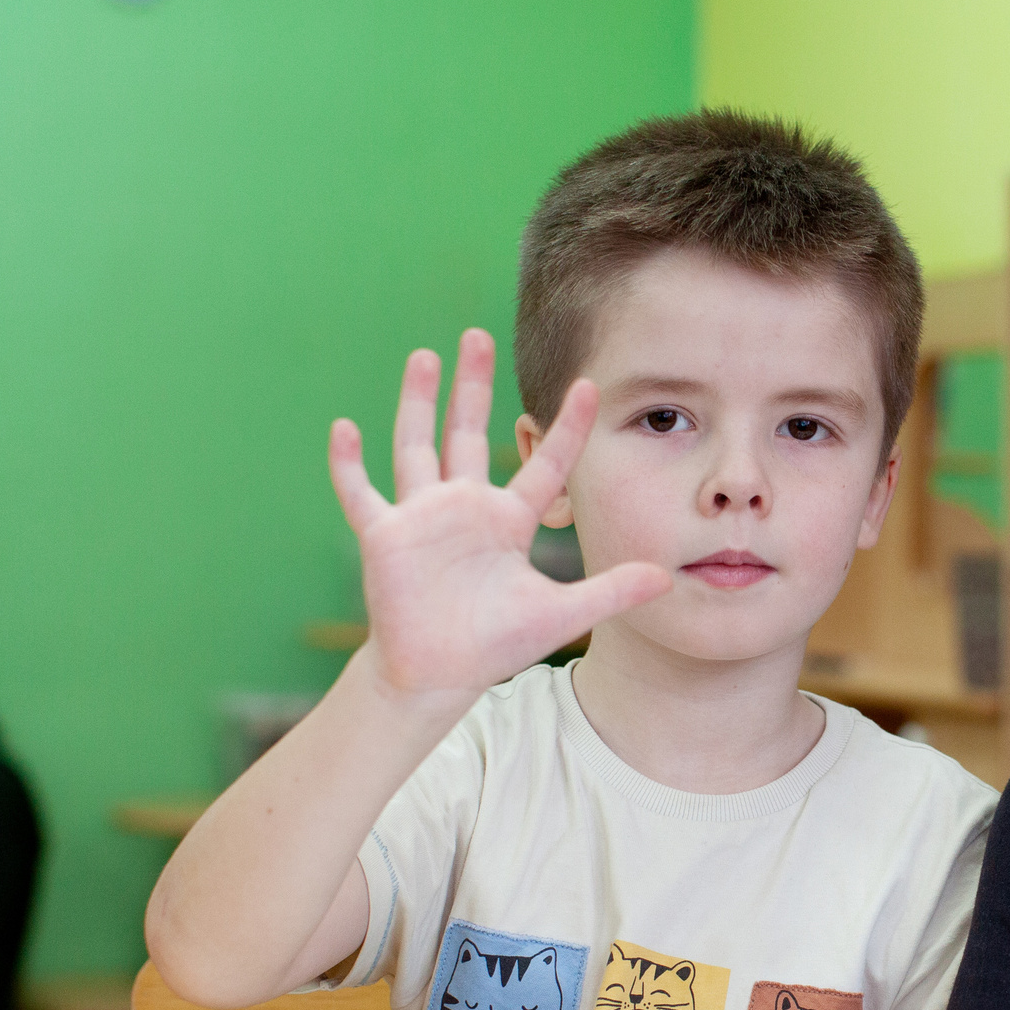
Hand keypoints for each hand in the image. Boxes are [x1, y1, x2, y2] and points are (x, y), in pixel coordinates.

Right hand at [328, 330, 667, 705]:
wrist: (438, 675)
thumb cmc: (493, 644)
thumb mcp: (560, 615)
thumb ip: (610, 593)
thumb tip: (667, 579)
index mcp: (508, 519)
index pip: (543, 463)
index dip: (565, 427)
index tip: (587, 385)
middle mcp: (464, 506)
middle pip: (467, 432)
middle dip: (473, 385)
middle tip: (478, 334)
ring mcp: (422, 517)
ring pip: (417, 445)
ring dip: (418, 402)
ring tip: (425, 356)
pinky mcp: (385, 536)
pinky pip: (361, 492)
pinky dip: (349, 464)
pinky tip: (343, 429)